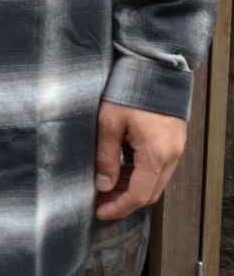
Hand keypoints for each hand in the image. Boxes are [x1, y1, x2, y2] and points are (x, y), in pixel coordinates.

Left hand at [94, 99, 186, 220]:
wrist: (155, 65)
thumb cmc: (130, 89)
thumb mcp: (109, 121)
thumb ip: (106, 156)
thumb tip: (103, 185)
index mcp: (156, 154)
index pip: (139, 195)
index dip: (119, 207)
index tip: (99, 211)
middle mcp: (171, 155)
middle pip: (150, 192)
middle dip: (125, 200)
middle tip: (100, 200)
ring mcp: (176, 148)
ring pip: (155, 181)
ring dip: (133, 186)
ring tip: (107, 185)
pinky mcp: (174, 140)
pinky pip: (159, 166)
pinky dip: (141, 173)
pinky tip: (121, 167)